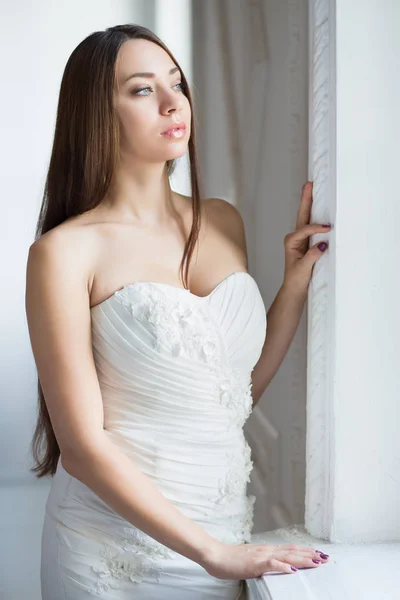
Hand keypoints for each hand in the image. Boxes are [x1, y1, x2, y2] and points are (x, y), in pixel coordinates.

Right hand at [201, 540, 328, 579]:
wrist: (215, 555)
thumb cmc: (229, 560)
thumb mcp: (249, 561)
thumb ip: (261, 562)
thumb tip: (271, 565)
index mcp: (265, 550)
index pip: (289, 549)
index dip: (304, 551)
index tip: (318, 554)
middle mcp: (266, 550)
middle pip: (292, 551)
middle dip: (310, 555)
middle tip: (325, 557)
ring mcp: (261, 555)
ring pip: (286, 555)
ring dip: (303, 558)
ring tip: (317, 561)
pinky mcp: (254, 563)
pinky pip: (272, 563)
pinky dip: (283, 566)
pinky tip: (292, 569)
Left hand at [283, 181, 330, 296]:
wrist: (295, 288)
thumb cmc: (296, 279)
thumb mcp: (304, 268)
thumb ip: (312, 256)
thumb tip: (322, 244)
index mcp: (291, 241)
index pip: (305, 230)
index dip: (316, 228)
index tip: (328, 228)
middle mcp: (295, 237)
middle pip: (302, 215)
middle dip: (306, 200)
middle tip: (308, 185)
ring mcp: (301, 239)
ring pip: (306, 218)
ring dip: (310, 204)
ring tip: (312, 189)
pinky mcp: (308, 242)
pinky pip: (313, 226)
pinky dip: (317, 215)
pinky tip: (321, 207)